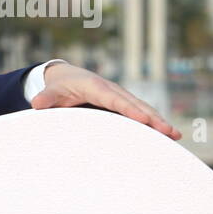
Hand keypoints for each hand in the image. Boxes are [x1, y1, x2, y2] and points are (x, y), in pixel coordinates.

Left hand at [31, 63, 180, 139]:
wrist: (66, 77)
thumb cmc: (59, 86)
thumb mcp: (50, 91)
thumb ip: (46, 98)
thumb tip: (37, 104)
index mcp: (96, 87)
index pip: (115, 100)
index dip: (129, 109)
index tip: (142, 119)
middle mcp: (112, 91)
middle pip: (135, 104)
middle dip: (152, 118)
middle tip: (168, 132)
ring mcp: (120, 98)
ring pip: (142, 109)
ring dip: (158, 122)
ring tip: (175, 136)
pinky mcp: (122, 105)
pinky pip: (140, 113)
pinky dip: (153, 123)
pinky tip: (168, 136)